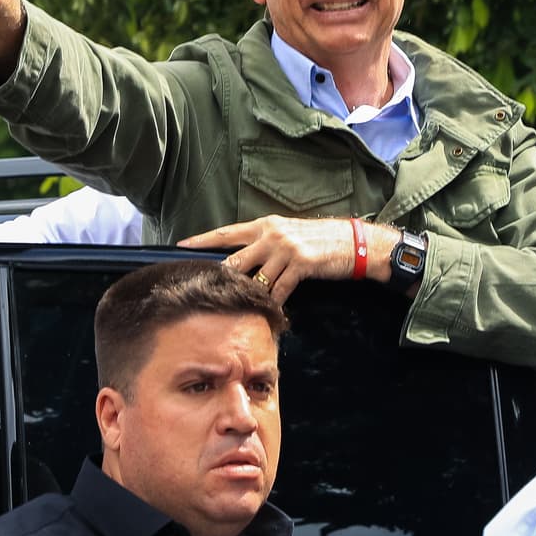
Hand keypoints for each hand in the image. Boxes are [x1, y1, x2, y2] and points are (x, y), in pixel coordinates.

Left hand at [178, 215, 397, 301]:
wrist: (352, 241)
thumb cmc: (319, 238)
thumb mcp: (288, 232)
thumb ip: (265, 241)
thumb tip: (243, 257)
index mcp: (265, 224)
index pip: (227, 232)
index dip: (203, 240)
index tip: (182, 247)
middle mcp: (272, 234)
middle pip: (236, 259)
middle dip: (222, 278)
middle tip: (208, 291)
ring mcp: (286, 249)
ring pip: (256, 278)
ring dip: (250, 295)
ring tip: (240, 307)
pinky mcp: (300, 265)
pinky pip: (279, 289)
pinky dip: (273, 303)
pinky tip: (271, 311)